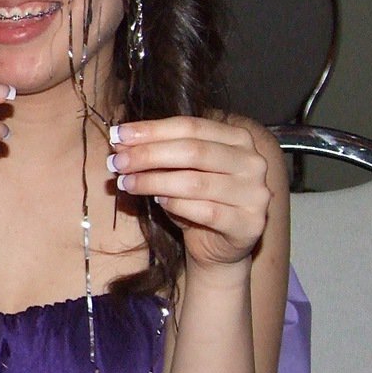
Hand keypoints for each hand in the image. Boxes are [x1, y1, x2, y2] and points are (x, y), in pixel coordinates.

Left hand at [107, 116, 271, 273]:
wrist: (217, 246)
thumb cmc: (196, 200)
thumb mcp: (175, 170)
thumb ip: (154, 152)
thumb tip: (119, 141)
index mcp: (238, 138)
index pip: (191, 126)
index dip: (152, 129)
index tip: (118, 134)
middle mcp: (252, 162)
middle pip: (193, 151)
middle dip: (147, 155)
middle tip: (117, 162)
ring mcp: (255, 194)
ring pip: (195, 183)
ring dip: (153, 182)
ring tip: (126, 183)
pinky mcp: (250, 224)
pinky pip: (205, 212)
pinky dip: (175, 205)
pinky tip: (157, 202)